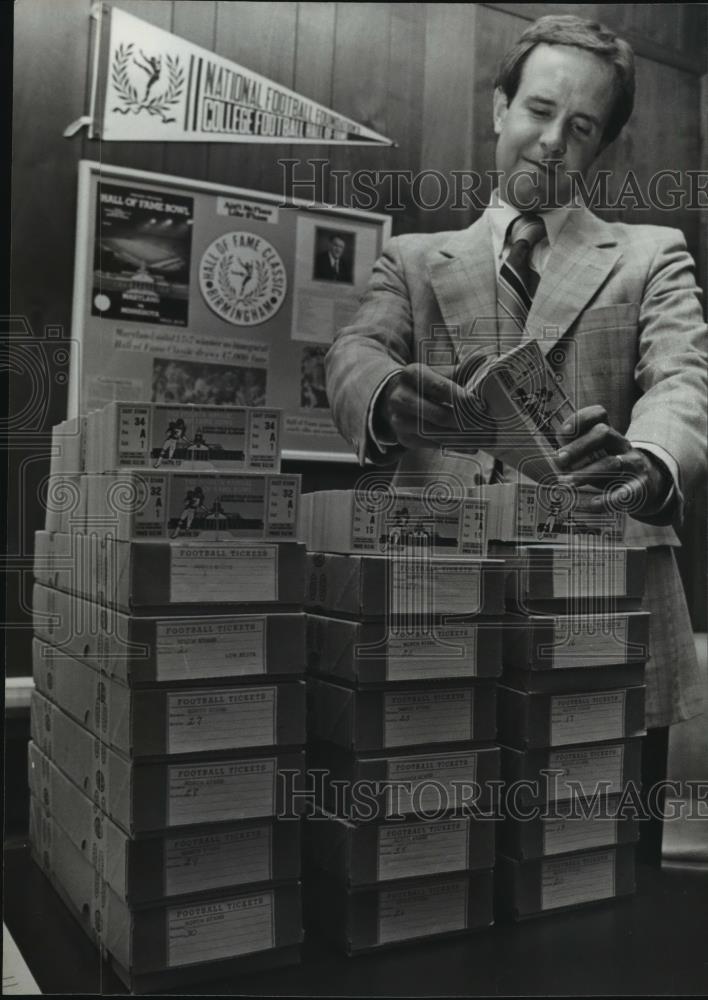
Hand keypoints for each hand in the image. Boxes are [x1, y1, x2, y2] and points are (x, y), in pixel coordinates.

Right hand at [375, 363, 494, 450]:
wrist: (397, 397)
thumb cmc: (425, 384)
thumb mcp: (439, 372)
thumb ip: (462, 370)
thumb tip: (484, 360)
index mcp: (413, 374)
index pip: (440, 388)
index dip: (462, 399)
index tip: (481, 406)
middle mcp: (402, 397)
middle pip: (440, 415)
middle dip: (468, 422)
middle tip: (490, 426)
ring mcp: (401, 420)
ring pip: (438, 434)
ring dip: (465, 438)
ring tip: (487, 439)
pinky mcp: (405, 438)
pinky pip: (435, 445)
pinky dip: (456, 446)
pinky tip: (472, 445)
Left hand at [554, 405, 672, 516]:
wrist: (648, 484)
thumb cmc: (610, 467)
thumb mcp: (595, 455)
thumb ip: (575, 453)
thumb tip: (555, 461)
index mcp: (609, 434)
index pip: (599, 415)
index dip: (581, 419)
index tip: (564, 432)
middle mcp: (622, 445)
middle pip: (603, 433)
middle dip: (579, 446)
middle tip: (559, 459)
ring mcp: (633, 465)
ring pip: (611, 462)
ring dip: (586, 473)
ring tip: (567, 483)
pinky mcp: (639, 487)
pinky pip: (625, 492)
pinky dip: (607, 499)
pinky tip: (592, 503)